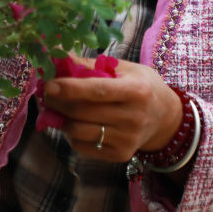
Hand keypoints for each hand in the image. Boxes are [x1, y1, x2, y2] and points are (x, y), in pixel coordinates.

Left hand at [41, 56, 182, 162]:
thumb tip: (57, 56)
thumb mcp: (124, 68)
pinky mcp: (120, 155)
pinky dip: (71, 134)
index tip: (49, 85)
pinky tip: (73, 122)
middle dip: (58, 103)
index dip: (70, 88)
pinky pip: (83, 146)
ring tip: (57, 107)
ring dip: (61, 119)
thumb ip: (91, 65)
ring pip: (79, 132)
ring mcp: (127, 140)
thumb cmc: (141, 86)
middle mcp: (133, 118)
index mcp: (136, 91)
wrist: (165, 118)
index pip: (98, 91)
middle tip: (46, 93)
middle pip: (84, 113)